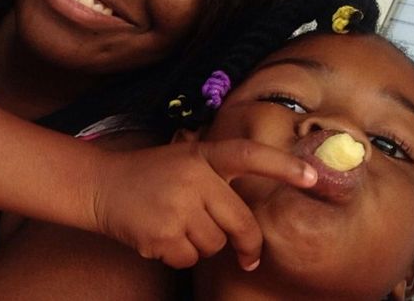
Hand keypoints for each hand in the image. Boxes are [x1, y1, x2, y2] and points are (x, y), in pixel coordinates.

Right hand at [92, 139, 316, 269]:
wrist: (99, 185)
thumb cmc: (146, 175)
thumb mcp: (182, 161)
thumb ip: (215, 178)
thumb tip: (246, 226)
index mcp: (201, 156)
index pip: (248, 155)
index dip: (283, 166)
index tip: (314, 178)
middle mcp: (193, 178)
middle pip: (241, 222)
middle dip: (246, 244)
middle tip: (248, 256)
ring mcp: (177, 206)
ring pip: (214, 244)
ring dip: (201, 245)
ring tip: (174, 226)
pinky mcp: (162, 233)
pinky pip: (189, 258)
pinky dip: (178, 255)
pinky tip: (160, 237)